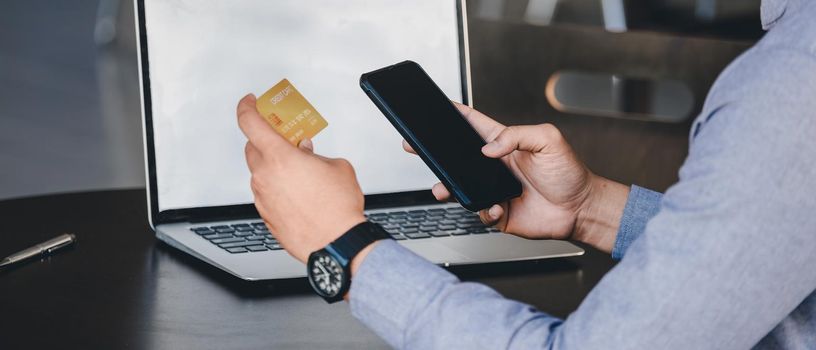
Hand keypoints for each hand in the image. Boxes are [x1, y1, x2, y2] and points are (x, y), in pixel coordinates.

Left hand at [237, 94, 366, 262]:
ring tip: (298, 170)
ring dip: (274, 166)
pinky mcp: (266, 216)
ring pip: (260, 172)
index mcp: (279, 157)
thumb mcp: (337, 166)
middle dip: (267, 140)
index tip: (250, 102)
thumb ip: (318, 155)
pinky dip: (277, 187)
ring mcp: (262, 198)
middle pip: (252, 147)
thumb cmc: (337, 208)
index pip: (249, 122)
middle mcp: (264, 176)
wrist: (336, 243)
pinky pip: (266, 194)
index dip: (247, 107)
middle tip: (285, 139)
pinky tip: (297, 192)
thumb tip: (311, 155)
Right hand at [404, 103, 628, 251]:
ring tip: (444, 188)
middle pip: (457, 156)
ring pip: (460, 187)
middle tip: (416, 146)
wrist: (580, 209)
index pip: (473, 124)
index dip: (454, 114)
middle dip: (434, 152)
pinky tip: (497, 207)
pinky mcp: (498, 213)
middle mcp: (495, 166)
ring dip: (448, 187)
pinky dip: (484, 211)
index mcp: (505, 143)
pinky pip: (479, 212)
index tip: (435, 106)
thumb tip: (488, 148)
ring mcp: (493, 190)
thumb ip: (517, 135)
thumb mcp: (548, 140)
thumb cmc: (569, 173)